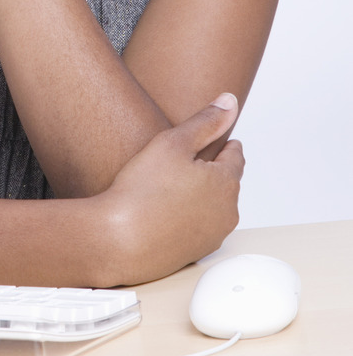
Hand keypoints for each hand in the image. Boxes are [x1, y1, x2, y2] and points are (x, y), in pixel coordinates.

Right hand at [96, 94, 244, 285]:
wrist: (119, 241)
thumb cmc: (142, 192)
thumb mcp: (173, 142)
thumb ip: (205, 121)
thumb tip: (230, 102)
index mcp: (226, 183)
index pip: (235, 156)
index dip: (223, 143)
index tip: (214, 139)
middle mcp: (227, 212)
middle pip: (225, 182)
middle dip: (211, 170)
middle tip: (186, 161)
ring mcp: (212, 236)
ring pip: (213, 206)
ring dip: (201, 195)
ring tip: (172, 186)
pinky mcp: (195, 253)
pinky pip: (198, 227)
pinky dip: (188, 216)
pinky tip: (164, 210)